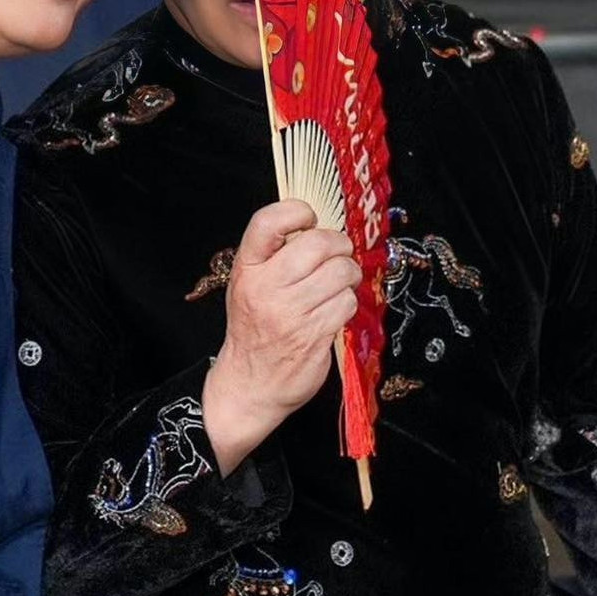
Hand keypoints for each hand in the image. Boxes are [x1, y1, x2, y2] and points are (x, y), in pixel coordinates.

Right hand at [202, 199, 359, 473]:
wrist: (249, 384)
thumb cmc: (253, 328)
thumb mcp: (248, 285)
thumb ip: (273, 255)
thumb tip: (316, 227)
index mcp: (247, 269)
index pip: (268, 222)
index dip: (296, 211)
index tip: (309, 220)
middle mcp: (266, 288)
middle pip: (317, 244)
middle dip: (339, 245)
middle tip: (339, 254)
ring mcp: (290, 313)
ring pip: (340, 273)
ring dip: (349, 275)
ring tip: (340, 283)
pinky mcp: (314, 335)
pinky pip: (347, 303)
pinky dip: (348, 303)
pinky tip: (336, 309)